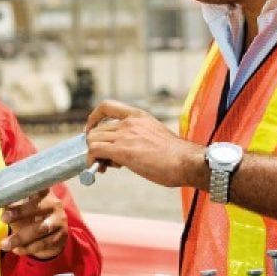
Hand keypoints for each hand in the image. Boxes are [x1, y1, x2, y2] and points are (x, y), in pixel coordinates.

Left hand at [0, 188, 67, 260]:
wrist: (53, 235)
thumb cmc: (32, 216)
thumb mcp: (22, 207)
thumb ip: (11, 202)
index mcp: (43, 193)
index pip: (36, 188)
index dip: (24, 191)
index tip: (10, 194)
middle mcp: (54, 204)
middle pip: (38, 208)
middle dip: (19, 213)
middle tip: (3, 219)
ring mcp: (59, 220)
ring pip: (40, 229)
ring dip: (20, 237)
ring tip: (4, 244)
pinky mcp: (61, 236)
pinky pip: (43, 243)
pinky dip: (28, 248)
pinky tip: (16, 250)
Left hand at [84, 100, 205, 189]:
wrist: (185, 162)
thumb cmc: (175, 156)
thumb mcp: (154, 136)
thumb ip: (137, 138)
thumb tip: (121, 153)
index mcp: (138, 116)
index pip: (107, 106)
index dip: (94, 118)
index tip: (91, 130)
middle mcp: (129, 123)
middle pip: (97, 130)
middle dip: (97, 146)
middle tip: (105, 161)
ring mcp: (125, 135)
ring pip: (93, 140)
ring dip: (94, 155)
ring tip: (107, 167)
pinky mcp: (122, 151)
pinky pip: (94, 151)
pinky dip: (91, 161)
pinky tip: (99, 169)